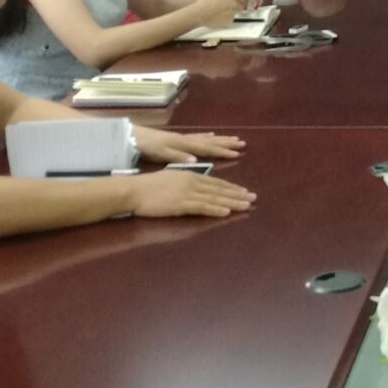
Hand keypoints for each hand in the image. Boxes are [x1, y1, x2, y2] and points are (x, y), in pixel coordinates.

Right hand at [129, 169, 255, 219]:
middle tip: (253, 198)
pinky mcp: (181, 204)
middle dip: (237, 194)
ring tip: (247, 205)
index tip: (244, 191)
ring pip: (215, 198)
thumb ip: (186, 181)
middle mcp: (192, 182)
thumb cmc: (149, 186)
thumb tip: (196, 185)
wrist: (134, 190)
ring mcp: (187, 193)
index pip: (216, 182)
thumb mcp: (171, 178)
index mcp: (190, 175)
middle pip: (219, 189)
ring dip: (232, 202)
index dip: (231, 187)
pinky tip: (227, 213)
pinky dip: (216, 209)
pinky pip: (202, 207)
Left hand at [132, 126, 246, 163]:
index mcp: (184, 145)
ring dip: (220, 139)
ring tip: (234, 139)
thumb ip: (177, 156)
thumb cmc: (146, 146)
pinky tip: (211, 136)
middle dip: (227, 143)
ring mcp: (183, 138)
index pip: (207, 148)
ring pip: (206, 138)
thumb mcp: (160, 153)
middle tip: (243, 143)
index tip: (237, 154)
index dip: (222, 151)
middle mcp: (187, 140)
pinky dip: (207, 137)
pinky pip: (198, 137)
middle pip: (210, 141)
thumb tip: (195, 160)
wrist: (132, 137)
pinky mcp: (178, 139)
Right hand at [191, 0, 239, 29]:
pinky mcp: (230, 21)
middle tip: (231, 6)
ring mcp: (233, 13)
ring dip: (233, 11)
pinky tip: (221, 17)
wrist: (199, 14)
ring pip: (237, 12)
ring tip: (224, 12)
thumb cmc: (203, 1)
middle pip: (242, 4)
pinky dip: (228, 18)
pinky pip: (232, 19)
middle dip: (238, 4)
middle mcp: (234, 4)